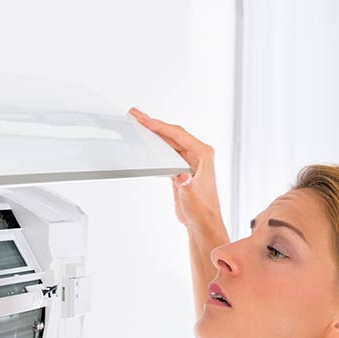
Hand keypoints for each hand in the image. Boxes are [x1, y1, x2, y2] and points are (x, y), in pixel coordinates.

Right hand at [129, 107, 224, 234]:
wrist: (202, 222)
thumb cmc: (202, 210)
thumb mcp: (191, 197)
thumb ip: (186, 186)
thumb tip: (180, 177)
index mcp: (203, 154)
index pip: (177, 134)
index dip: (159, 126)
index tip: (143, 120)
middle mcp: (197, 153)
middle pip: (172, 133)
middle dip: (153, 124)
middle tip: (135, 114)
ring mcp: (189, 159)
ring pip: (169, 140)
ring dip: (153, 132)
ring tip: (137, 123)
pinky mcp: (181, 167)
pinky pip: (167, 150)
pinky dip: (155, 144)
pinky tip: (146, 140)